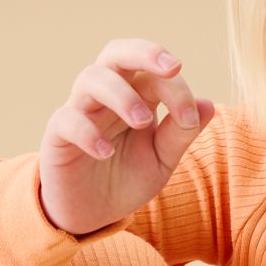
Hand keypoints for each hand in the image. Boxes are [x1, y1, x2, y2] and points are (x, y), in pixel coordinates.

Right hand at [38, 38, 213, 235]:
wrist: (92, 213)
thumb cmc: (127, 178)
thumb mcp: (161, 159)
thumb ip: (180, 134)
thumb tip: (208, 104)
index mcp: (135, 94)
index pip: (154, 74)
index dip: (177, 88)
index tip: (190, 118)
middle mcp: (106, 95)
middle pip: (117, 52)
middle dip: (145, 53)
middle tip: (173, 68)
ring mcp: (79, 111)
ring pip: (91, 78)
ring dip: (122, 94)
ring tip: (143, 121)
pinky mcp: (57, 136)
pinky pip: (66, 119)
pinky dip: (87, 131)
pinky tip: (106, 152)